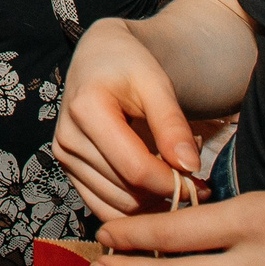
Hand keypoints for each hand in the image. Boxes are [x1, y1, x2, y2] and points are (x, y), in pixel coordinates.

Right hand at [52, 18, 203, 222]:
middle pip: (125, 191)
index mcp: (87, 110)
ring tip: (172, 180)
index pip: (135, 168)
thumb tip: (190, 168)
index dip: (171, 183)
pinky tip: (153, 192)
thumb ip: (172, 125)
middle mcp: (68, 138)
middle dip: (164, 193)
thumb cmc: (128, 64)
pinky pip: (101, 206)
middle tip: (192, 182)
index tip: (200, 183)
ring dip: (150, 203)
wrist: (98, 56)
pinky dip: (131, 209)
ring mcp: (64, 156)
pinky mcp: (66, 168)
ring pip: (115, 206)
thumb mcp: (157, 84)